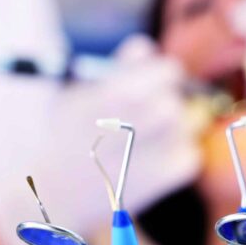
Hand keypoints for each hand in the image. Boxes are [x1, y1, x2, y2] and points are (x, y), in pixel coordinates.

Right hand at [0, 35, 200, 244]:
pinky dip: (176, 158)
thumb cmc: (62, 140)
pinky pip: (190, 156)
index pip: (169, 71)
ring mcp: (162, 146)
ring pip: (186, 128)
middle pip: (177, 102)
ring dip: (171, 133)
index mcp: (123, 90)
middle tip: (141, 123)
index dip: (160, 79)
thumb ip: (116, 68)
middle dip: (164, 108)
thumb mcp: (76, 93)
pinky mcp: (170, 175)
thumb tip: (145, 48)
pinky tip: (146, 164)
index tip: (150, 89)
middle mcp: (147, 115)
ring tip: (138, 146)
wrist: (55, 196)